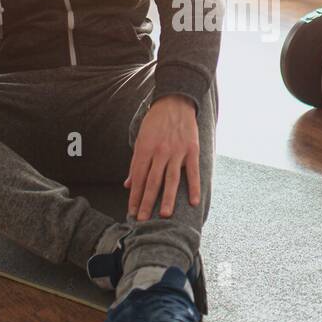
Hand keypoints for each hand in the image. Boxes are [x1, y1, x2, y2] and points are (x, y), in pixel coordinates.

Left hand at [125, 95, 200, 220]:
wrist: (175, 102)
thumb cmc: (155, 121)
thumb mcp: (140, 139)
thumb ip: (136, 164)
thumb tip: (128, 184)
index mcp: (144, 149)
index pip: (138, 178)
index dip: (134, 196)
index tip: (131, 211)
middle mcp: (159, 152)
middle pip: (152, 181)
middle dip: (146, 202)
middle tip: (142, 219)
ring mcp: (177, 151)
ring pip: (171, 179)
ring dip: (167, 198)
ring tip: (163, 215)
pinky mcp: (191, 150)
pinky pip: (193, 172)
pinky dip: (194, 187)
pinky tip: (193, 202)